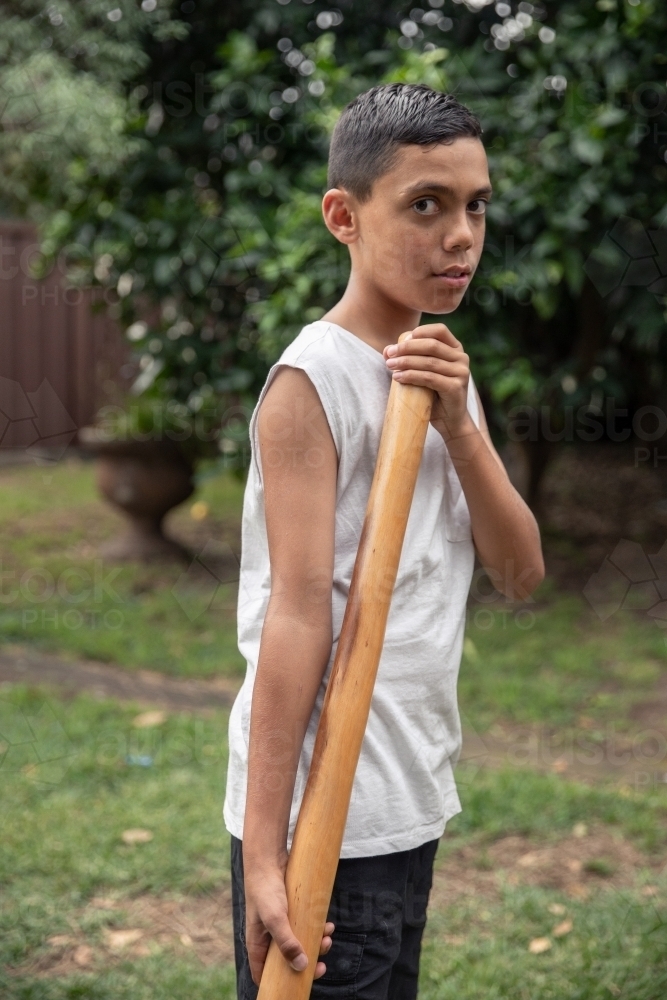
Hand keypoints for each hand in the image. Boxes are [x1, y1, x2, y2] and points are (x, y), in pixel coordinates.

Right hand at [244, 862, 334, 985]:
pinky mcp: (292, 912)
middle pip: (287, 962)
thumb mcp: (275, 918)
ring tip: (327, 938)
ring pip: (300, 943)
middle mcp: (269, 937)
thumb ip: (286, 943)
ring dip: (316, 944)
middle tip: (322, 965)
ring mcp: (281, 924)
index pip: (264, 975)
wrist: (268, 859)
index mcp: (258, 944)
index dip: (281, 984)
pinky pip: (306, 927)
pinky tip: (327, 925)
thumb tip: (301, 966)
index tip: (301, 985)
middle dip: (306, 964)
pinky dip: (318, 929)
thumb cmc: (266, 889)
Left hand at [383, 324, 472, 441]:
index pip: (440, 330)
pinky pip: (430, 378)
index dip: (420, 332)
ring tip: (390, 366)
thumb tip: (387, 350)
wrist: (450, 421)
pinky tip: (398, 377)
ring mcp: (461, 373)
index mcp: (456, 349)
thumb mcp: (422, 373)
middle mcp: (462, 358)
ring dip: (406, 362)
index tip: (400, 341)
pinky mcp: (455, 387)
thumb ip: (409, 359)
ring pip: (429, 362)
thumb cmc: (434, 395)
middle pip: (432, 345)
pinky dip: (411, 376)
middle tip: (389, 354)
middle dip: (407, 348)